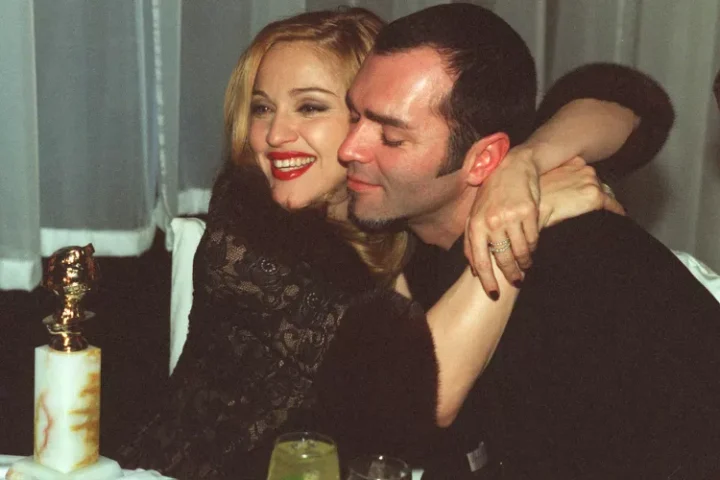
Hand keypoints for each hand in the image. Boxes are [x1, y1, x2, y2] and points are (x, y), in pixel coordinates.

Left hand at [464, 146, 539, 297]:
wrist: (512, 168)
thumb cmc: (490, 196)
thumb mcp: (475, 215)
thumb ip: (472, 241)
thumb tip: (473, 268)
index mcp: (475, 225)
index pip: (480, 261)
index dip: (487, 280)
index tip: (493, 294)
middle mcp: (491, 222)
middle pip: (503, 259)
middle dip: (510, 274)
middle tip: (515, 281)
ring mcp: (511, 216)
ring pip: (520, 251)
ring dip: (524, 262)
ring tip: (525, 265)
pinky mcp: (529, 211)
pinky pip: (533, 239)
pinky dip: (532, 247)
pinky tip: (531, 248)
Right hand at [538, 157, 625, 227]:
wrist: (534, 209)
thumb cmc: (534, 198)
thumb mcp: (541, 181)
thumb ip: (555, 179)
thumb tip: (560, 190)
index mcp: (572, 162)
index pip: (585, 174)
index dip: (583, 185)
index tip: (581, 193)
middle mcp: (584, 169)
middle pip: (595, 183)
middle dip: (591, 194)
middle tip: (582, 206)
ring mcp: (592, 183)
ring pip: (604, 194)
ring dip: (600, 203)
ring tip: (594, 214)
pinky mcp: (596, 198)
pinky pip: (613, 205)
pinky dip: (616, 211)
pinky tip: (617, 217)